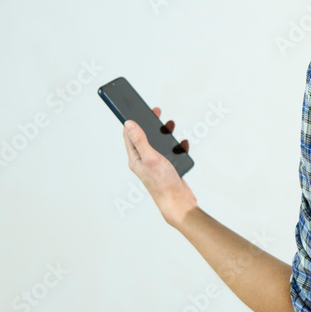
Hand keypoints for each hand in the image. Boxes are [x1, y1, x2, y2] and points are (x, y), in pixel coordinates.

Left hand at [122, 107, 196, 226]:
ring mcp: (155, 165)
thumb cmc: (163, 184)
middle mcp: (144, 161)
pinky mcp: (167, 168)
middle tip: (156, 113)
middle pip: (144, 137)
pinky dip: (177, 147)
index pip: (129, 135)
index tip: (138, 109)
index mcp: (135, 158)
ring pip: (159, 144)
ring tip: (170, 126)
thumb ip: (140, 140)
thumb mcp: (150, 158)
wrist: (179, 203)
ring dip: (165, 135)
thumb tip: (128, 123)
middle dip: (151, 124)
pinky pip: (171, 153)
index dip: (132, 120)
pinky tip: (182, 145)